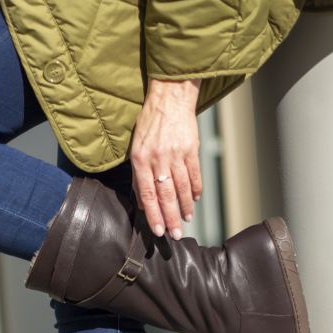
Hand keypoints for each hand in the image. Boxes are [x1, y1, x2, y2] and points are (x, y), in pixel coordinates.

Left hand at [129, 78, 201, 239]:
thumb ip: (139, 175)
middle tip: (175, 235)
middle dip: (171, 218)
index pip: (148, 194)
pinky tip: (195, 199)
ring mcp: (176, 154)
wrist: (170, 97)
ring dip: (185, 206)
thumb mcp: (136, 148)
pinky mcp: (191, 149)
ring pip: (182, 187)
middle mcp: (158, 159)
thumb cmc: (150, 123)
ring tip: (186, 219)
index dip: (153, 215)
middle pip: (166, 195)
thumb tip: (142, 201)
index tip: (158, 230)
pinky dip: (195, 189)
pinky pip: (194, 174)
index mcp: (141, 160)